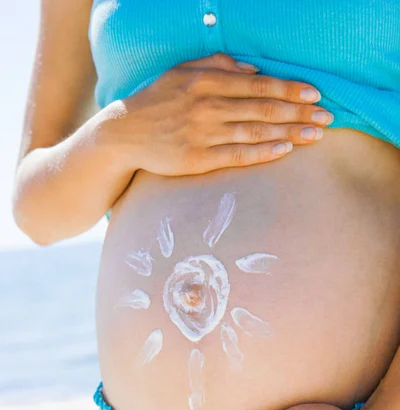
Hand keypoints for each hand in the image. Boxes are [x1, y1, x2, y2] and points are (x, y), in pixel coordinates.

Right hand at [101, 52, 332, 176]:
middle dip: (300, 112)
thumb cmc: (156, 100)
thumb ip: (216, 65)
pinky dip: (263, 152)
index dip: (290, 88)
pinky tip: (284, 150)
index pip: (259, 84)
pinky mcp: (198, 158)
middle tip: (327, 117)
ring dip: (289, 132)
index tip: (315, 94)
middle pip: (264, 107)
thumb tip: (250, 68)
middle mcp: (209, 104)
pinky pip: (237, 155)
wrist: (124, 133)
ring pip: (256, 131)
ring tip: (315, 135)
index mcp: (208, 80)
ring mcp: (204, 133)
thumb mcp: (182, 71)